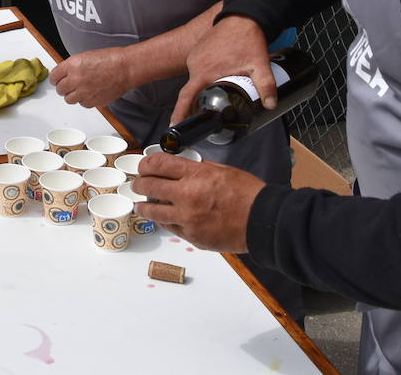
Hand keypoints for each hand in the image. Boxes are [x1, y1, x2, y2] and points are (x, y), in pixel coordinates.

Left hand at [49, 47, 129, 107]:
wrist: (125, 68)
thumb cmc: (110, 60)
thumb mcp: (85, 56)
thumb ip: (72, 66)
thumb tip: (64, 73)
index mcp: (72, 65)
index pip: (54, 76)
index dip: (56, 78)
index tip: (57, 80)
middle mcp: (76, 79)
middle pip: (59, 89)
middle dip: (63, 87)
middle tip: (68, 85)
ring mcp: (84, 92)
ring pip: (69, 99)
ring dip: (72, 95)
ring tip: (79, 90)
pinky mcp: (92, 101)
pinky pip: (82, 104)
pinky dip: (84, 100)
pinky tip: (90, 93)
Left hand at [133, 152, 264, 253]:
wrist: (262, 221)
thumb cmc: (248, 195)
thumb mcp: (222, 170)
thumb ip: (198, 169)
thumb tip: (181, 168)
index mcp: (196, 174)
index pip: (158, 164)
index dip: (145, 164)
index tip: (143, 167)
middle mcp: (187, 195)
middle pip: (148, 186)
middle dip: (139, 184)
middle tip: (138, 184)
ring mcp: (188, 218)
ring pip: (152, 211)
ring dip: (143, 207)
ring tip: (141, 205)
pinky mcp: (192, 236)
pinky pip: (169, 228)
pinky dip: (164, 221)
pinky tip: (163, 218)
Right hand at [173, 15, 271, 123]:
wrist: (242, 15)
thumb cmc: (248, 39)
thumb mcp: (259, 64)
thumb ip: (266, 86)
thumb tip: (270, 105)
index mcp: (205, 72)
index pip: (186, 97)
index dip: (180, 113)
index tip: (175, 125)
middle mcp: (195, 64)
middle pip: (192, 91)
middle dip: (198, 103)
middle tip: (209, 113)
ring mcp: (194, 57)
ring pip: (196, 80)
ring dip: (204, 88)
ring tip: (219, 92)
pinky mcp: (197, 51)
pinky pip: (198, 69)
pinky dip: (205, 76)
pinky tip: (219, 76)